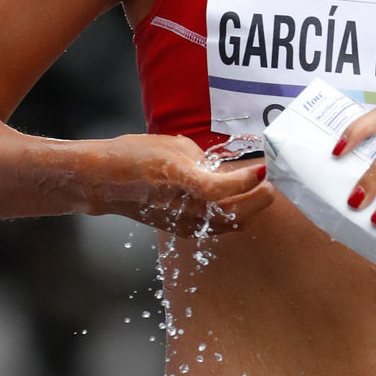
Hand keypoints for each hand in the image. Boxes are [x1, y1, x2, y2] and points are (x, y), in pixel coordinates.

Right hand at [81, 133, 273, 235]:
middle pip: (231, 212)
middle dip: (257, 199)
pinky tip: (242, 208)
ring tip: (262, 194)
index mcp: (179, 180)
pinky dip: (232, 218)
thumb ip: (204, 162)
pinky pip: (215, 227)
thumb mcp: (174, 147)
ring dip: (248, 209)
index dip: (245, 181)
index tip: (263, 170)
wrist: (103, 182)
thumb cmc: (134, 157)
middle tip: (272, 185)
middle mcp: (182, 206)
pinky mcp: (180, 229)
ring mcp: (182, 222)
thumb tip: (224, 173)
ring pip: (227, 223)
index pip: (220, 189)